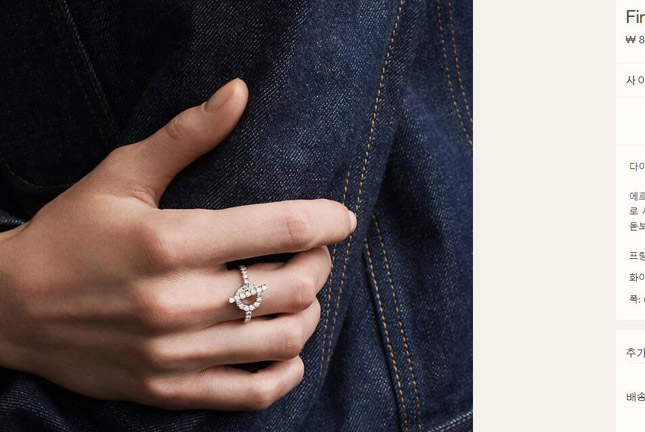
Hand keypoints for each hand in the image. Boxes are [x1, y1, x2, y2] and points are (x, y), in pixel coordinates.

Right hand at [0, 79, 355, 409]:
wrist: (9, 309)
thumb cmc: (71, 234)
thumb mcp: (121, 175)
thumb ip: (186, 135)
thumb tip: (239, 90)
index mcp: (171, 241)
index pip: (283, 229)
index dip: (328, 220)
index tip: (341, 217)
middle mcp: (177, 301)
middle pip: (294, 285)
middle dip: (321, 263)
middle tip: (315, 251)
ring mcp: (174, 352)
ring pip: (285, 338)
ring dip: (310, 312)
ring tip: (301, 293)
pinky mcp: (168, 389)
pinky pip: (253, 393)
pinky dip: (286, 371)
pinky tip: (285, 347)